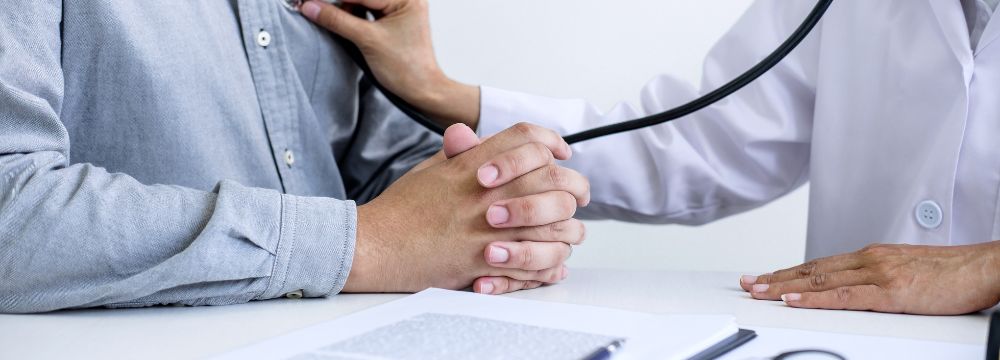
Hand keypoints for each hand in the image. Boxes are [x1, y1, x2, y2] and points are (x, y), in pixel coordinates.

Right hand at [299, 0, 480, 127]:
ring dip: (346, 10)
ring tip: (330, 19)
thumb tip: (310, 6)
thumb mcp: (366, 40)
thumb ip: (337, 21)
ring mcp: (400, 9)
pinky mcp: (394, 20)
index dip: (335, 0)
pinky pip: (368, 10)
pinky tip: (344, 24)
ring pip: (363, 2)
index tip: (310, 2)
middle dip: (341, 4)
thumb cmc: (405, 68)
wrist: (421, 90)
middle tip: (315, 8)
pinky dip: (353, 16)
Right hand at [343, 123, 588, 293]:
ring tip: (569, 232)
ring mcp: (487, 229)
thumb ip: (459, 154)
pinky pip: (534, 265)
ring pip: (553, 225)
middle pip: (552, 178)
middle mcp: (485, 194)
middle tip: (577, 194)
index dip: (550, 140)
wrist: (374, 246)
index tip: (561, 151)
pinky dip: (550, 266)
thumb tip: (470, 134)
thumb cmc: (400, 210)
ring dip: (568, 229)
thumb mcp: (429, 170)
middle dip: (573, 185)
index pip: (526, 138)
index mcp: (472, 165)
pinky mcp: (484, 263)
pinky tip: (554, 264)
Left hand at [740, 242, 999, 314]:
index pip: (820, 264)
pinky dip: (814, 298)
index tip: (764, 277)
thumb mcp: (905, 271)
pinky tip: (793, 299)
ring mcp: (878, 274)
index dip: (788, 271)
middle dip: (775, 276)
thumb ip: (878, 278)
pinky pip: (844, 296)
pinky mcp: (890, 292)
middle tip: (747, 283)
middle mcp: (869, 260)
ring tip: (758, 291)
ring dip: (784, 285)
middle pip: (812, 269)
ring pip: (820, 279)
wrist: (984, 267)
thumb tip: (856, 289)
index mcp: (871, 256)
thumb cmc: (952, 273)